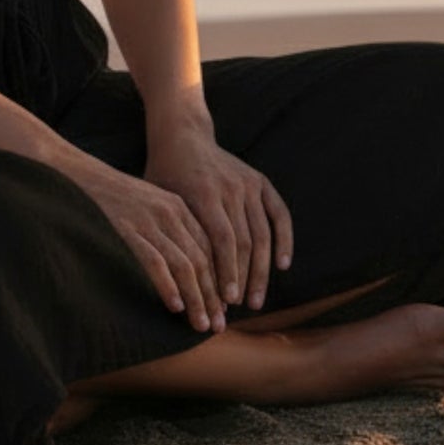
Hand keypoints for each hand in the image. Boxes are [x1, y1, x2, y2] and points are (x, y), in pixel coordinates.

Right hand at [60, 153, 235, 332]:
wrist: (76, 173)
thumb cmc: (110, 195)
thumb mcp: (147, 205)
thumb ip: (166, 229)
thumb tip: (184, 269)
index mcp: (177, 206)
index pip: (208, 248)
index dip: (219, 279)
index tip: (224, 307)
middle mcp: (168, 213)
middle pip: (201, 260)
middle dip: (213, 296)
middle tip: (219, 325)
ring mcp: (148, 222)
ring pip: (184, 265)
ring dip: (197, 298)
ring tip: (202, 324)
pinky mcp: (127, 231)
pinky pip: (154, 262)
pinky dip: (167, 286)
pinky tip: (175, 306)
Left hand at [143, 115, 293, 321]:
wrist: (182, 136)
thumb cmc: (163, 176)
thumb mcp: (158, 201)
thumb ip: (169, 234)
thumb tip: (170, 281)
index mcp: (204, 193)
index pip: (222, 240)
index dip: (228, 272)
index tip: (228, 302)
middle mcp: (230, 188)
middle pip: (245, 242)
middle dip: (246, 278)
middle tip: (245, 308)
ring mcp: (248, 184)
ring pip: (262, 234)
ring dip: (263, 270)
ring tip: (258, 299)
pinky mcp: (260, 182)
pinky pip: (279, 214)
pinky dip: (284, 240)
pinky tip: (282, 265)